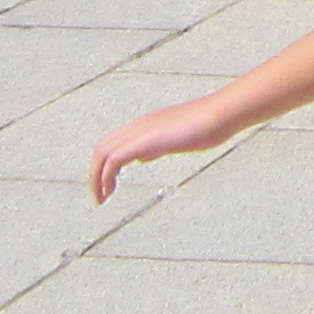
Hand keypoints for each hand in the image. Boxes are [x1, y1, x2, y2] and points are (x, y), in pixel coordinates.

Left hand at [89, 94, 239, 202]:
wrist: (218, 115)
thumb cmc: (207, 126)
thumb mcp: (176, 138)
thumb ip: (157, 146)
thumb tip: (142, 156)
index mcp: (145, 125)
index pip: (114, 141)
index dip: (105, 164)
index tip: (109, 184)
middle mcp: (138, 126)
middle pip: (102, 146)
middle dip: (95, 173)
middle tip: (101, 196)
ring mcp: (140, 132)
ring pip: (103, 152)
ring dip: (96, 177)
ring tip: (102, 198)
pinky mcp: (144, 142)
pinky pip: (114, 159)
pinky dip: (106, 176)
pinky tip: (110, 191)